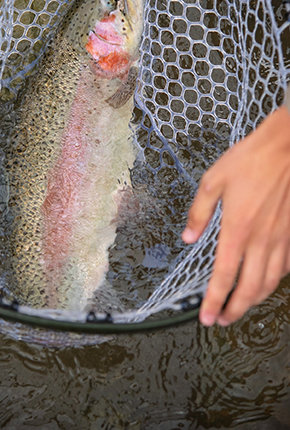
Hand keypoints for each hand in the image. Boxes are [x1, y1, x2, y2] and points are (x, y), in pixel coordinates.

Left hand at [182, 105, 289, 326]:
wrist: (287, 147)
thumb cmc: (250, 160)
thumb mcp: (213, 182)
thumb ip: (199, 214)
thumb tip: (187, 238)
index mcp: (237, 229)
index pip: (223, 276)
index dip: (213, 302)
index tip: (206, 318)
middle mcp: (261, 240)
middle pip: (249, 289)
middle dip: (234, 310)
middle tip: (222, 320)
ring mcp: (281, 239)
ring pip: (270, 283)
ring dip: (254, 301)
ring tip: (240, 307)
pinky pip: (286, 267)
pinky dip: (274, 281)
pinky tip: (266, 281)